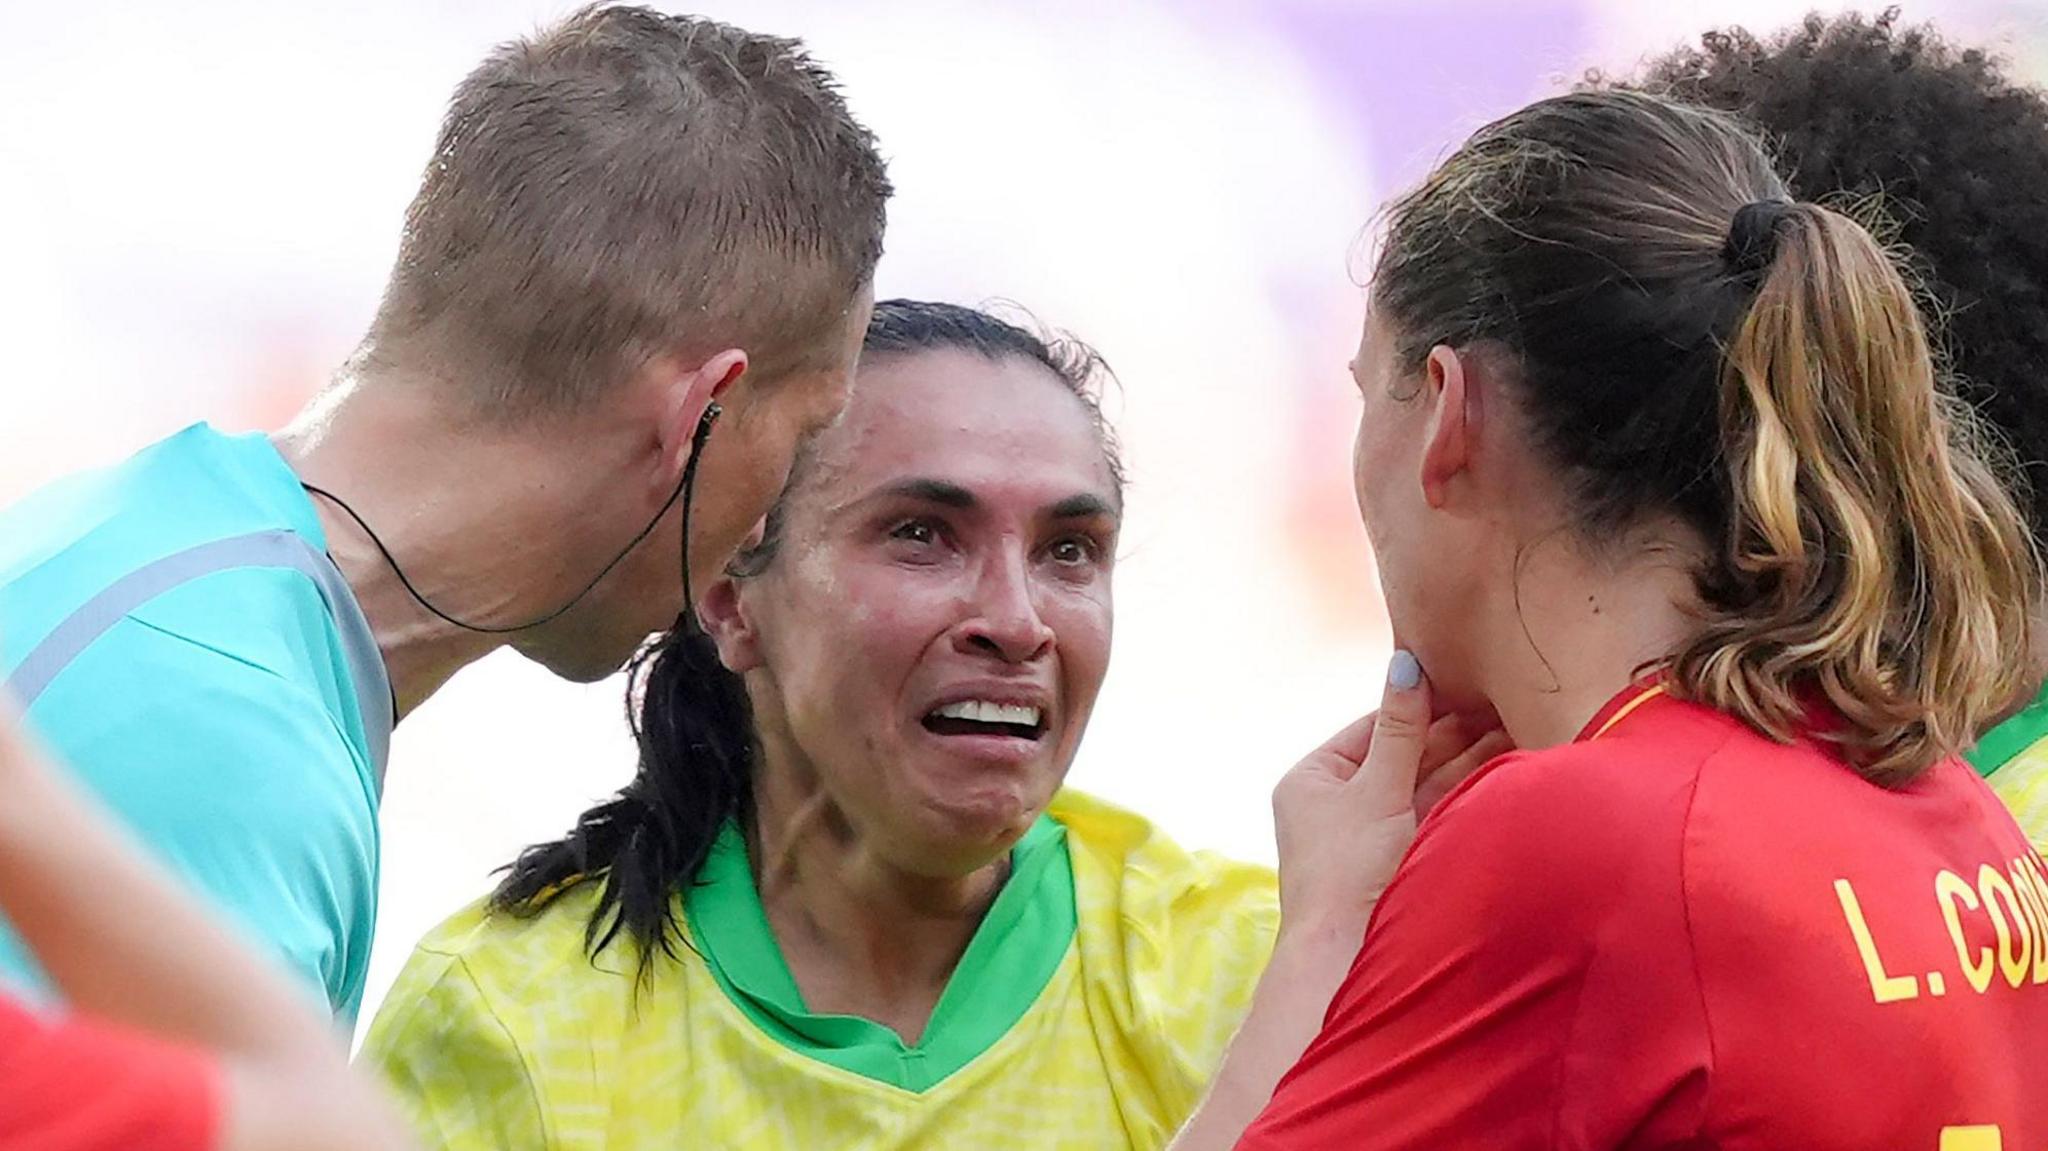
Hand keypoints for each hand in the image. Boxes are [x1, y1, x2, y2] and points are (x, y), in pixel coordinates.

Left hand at [1271, 652, 1508, 940]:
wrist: (1349, 956)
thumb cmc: (1349, 869)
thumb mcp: (1376, 788)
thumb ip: (1400, 728)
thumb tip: (1406, 662)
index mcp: (1312, 779)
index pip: (1372, 726)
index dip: (1418, 704)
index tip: (1461, 678)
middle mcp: (1338, 803)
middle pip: (1402, 754)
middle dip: (1451, 732)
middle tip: (1500, 697)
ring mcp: (1371, 832)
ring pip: (1424, 783)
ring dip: (1466, 758)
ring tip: (1513, 723)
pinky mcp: (1402, 857)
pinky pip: (1435, 811)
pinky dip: (1465, 790)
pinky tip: (1502, 764)